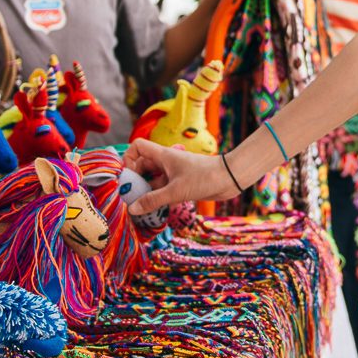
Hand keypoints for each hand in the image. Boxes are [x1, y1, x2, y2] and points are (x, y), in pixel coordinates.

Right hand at [122, 140, 236, 214]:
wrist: (230, 178)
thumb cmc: (204, 178)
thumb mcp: (175, 191)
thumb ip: (153, 200)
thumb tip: (132, 208)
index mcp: (162, 155)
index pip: (138, 147)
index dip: (128, 158)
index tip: (127, 176)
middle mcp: (166, 162)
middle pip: (142, 166)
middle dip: (135, 180)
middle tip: (131, 197)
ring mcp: (173, 173)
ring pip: (152, 180)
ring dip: (146, 192)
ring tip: (141, 208)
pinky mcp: (181, 183)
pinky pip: (163, 189)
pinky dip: (158, 198)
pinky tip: (156, 210)